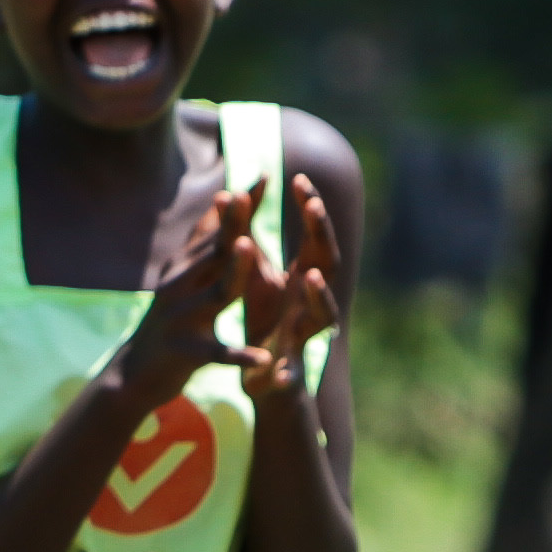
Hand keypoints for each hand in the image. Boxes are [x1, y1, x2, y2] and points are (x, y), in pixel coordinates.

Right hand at [111, 180, 270, 407]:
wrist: (134, 374)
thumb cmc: (170, 321)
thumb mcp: (184, 277)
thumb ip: (206, 242)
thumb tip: (223, 196)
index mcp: (184, 269)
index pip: (217, 231)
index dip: (239, 206)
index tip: (264, 176)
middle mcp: (179, 288)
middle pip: (213, 254)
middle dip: (232, 225)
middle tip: (246, 197)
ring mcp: (180, 320)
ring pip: (215, 295)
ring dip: (234, 272)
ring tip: (252, 250)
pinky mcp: (183, 353)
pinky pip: (216, 353)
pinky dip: (238, 356)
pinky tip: (261, 357)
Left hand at [237, 172, 340, 396]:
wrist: (265, 373)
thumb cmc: (263, 315)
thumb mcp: (251, 273)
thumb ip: (242, 239)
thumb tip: (224, 194)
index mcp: (303, 278)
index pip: (314, 236)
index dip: (310, 209)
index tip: (300, 178)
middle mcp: (312, 302)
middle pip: (327, 263)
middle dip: (321, 235)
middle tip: (314, 207)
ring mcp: (306, 335)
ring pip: (324, 314)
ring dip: (319, 295)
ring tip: (310, 276)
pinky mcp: (291, 370)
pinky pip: (294, 371)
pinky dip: (289, 372)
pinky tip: (283, 373)